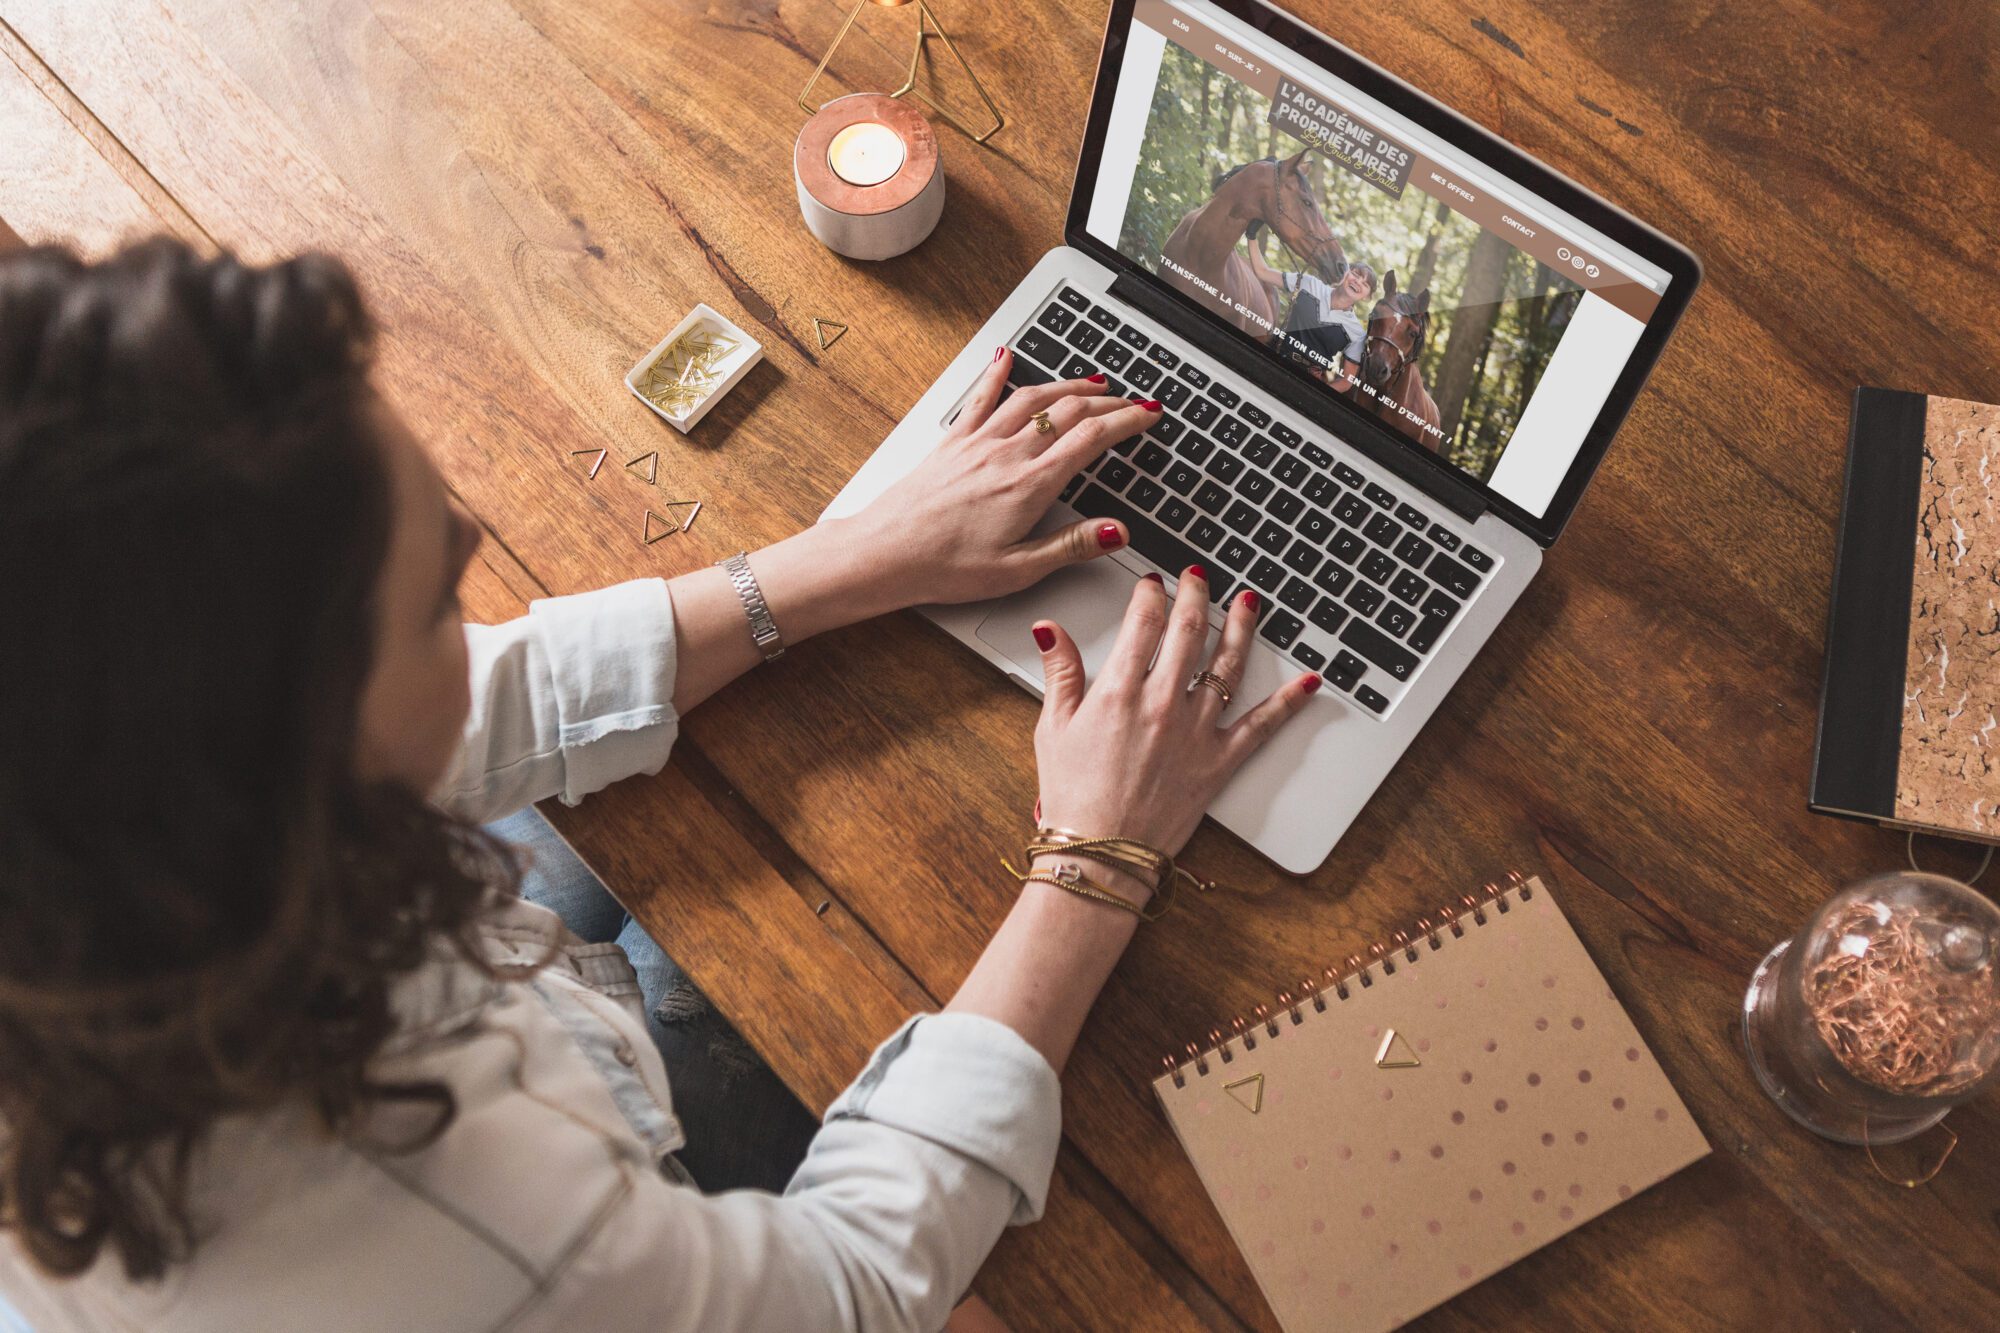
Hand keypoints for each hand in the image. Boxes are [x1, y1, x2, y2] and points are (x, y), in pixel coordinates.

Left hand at [844, 348, 1159, 609]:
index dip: (1128, 422)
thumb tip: (1116, 531)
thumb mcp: (1018, 570)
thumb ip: (1071, 546)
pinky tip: (1007, 356)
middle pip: (1069, 412)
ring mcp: (977, 443)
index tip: (1149, 415)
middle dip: (1109, 401)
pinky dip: (998, 374)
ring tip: (1093, 380)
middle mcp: (1006, 454)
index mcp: (1030, 486)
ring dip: (1068, 384)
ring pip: (1032, 398)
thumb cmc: (943, 567)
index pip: (1093, 439)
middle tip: (1132, 400)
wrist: (884, 553)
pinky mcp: (952, 443)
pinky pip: (980, 398)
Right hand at [1029, 571, 1321, 877]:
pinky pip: (1261, 726)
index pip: (1143, 624)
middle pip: (1188, 632)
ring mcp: (1195, 732)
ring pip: (1226, 666)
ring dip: (1241, 628)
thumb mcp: (1052, 728)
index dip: (1150, 595)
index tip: (1152, 584)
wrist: (1101, 853)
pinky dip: (1288, 703)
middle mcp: (1162, 705)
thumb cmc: (1073, 798)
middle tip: (1199, 578)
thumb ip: (1060, 673)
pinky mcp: (1219, 762)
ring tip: (1248, 602)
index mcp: (1119, 693)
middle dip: (1195, 596)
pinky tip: (1307, 682)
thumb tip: (1050, 630)